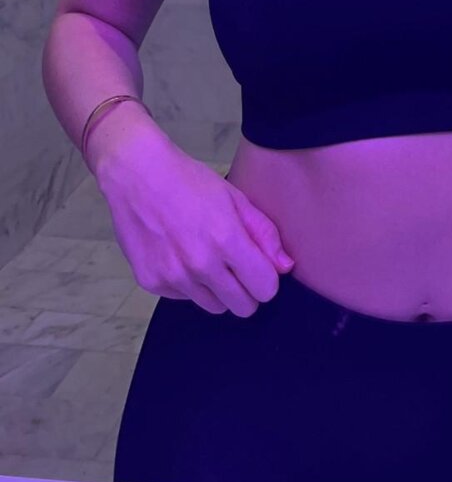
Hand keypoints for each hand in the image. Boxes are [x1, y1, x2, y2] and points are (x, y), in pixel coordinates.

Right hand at [98, 127, 295, 317]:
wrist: (136, 174)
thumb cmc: (189, 181)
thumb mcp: (234, 198)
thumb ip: (264, 234)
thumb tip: (285, 267)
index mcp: (226, 240)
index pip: (265, 289)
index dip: (268, 280)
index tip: (260, 267)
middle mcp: (200, 264)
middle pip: (242, 307)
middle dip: (247, 290)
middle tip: (236, 266)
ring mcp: (173, 276)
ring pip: (214, 307)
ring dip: (218, 289)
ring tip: (206, 257)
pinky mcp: (151, 282)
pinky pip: (184, 298)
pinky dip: (188, 285)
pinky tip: (180, 255)